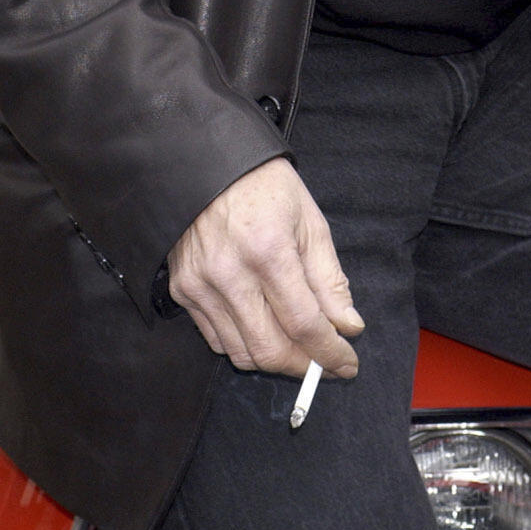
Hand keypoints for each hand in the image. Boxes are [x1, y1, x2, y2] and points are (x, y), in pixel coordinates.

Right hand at [166, 157, 363, 377]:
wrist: (206, 163)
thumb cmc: (264, 186)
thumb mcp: (309, 221)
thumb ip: (329, 279)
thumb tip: (348, 326)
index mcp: (268, 250)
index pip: (304, 323)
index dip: (330, 352)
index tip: (347, 363)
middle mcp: (229, 272)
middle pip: (271, 349)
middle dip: (305, 366)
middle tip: (325, 364)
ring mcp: (201, 284)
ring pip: (242, 353)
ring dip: (276, 360)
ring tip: (297, 347)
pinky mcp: (182, 290)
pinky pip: (217, 339)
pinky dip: (245, 345)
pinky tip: (263, 328)